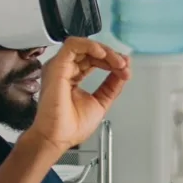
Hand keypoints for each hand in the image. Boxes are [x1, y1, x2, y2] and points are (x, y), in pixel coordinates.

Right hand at [27, 37, 129, 157]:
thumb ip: (111, 85)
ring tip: (118, 62)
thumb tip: (123, 71)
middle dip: (112, 57)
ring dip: (105, 51)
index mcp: (72, 77)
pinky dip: (90, 45)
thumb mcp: (101, 102)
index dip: (112, 63)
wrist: (58, 137)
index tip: (125, 72)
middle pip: (91, 52)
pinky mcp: (57, 66)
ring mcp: (59, 67)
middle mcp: (64, 70)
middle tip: (124, 67)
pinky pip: (73, 45)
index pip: (94, 60)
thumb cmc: (70, 127)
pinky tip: (103, 54)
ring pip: (84, 46)